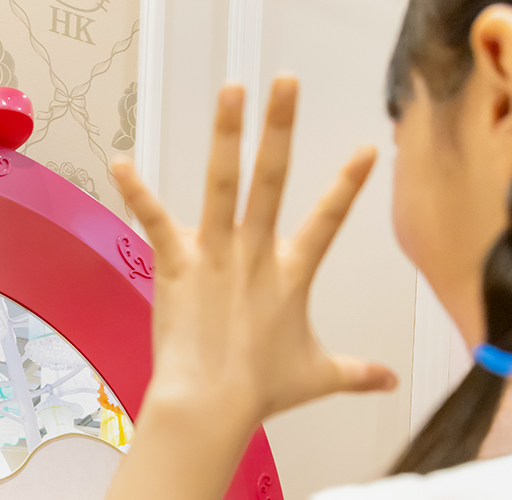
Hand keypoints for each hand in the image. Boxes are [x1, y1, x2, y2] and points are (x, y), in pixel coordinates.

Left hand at [110, 78, 395, 431]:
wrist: (210, 405)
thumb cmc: (261, 392)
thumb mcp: (318, 377)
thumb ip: (356, 374)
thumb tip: (390, 383)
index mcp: (292, 273)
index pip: (329, 219)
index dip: (349, 183)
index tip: (366, 147)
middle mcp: (255, 253)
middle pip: (272, 179)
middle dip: (280, 127)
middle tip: (287, 82)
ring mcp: (214, 255)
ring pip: (222, 184)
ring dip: (225, 135)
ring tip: (231, 91)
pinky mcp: (176, 265)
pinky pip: (156, 221)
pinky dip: (138, 193)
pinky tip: (121, 162)